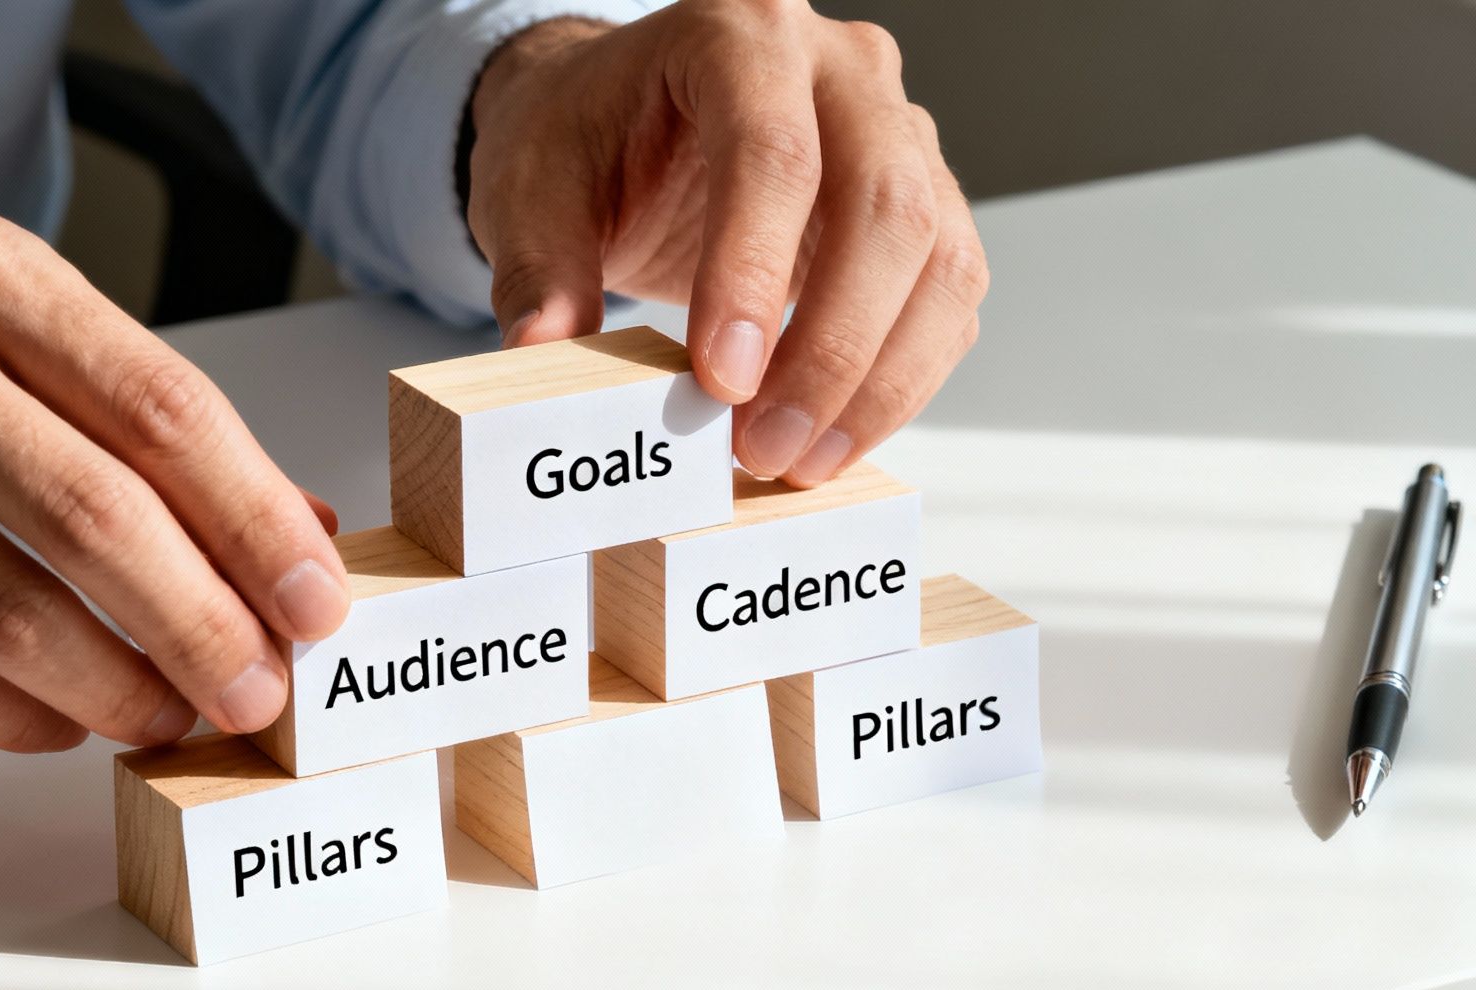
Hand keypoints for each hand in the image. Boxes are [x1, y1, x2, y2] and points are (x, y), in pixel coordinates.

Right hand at [0, 191, 350, 750]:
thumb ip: (134, 409)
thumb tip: (293, 524)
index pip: (163, 408)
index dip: (256, 521)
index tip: (318, 602)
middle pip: (96, 518)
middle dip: (205, 626)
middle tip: (262, 690)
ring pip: (5, 609)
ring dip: (116, 685)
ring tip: (176, 715)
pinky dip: (10, 715)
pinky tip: (65, 724)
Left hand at [465, 2, 987, 485]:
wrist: (616, 120)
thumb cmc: (582, 139)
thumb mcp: (528, 191)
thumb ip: (539, 270)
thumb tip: (544, 355)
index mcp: (737, 32)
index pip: (772, 151)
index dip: (753, 273)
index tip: (722, 382)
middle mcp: (839, 68)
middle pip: (884, 204)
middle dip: (833, 346)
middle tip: (765, 446)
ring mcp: (897, 131)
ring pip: (938, 255)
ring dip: (880, 378)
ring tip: (801, 461)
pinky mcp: (923, 203)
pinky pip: (947, 295)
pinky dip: (902, 378)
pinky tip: (837, 436)